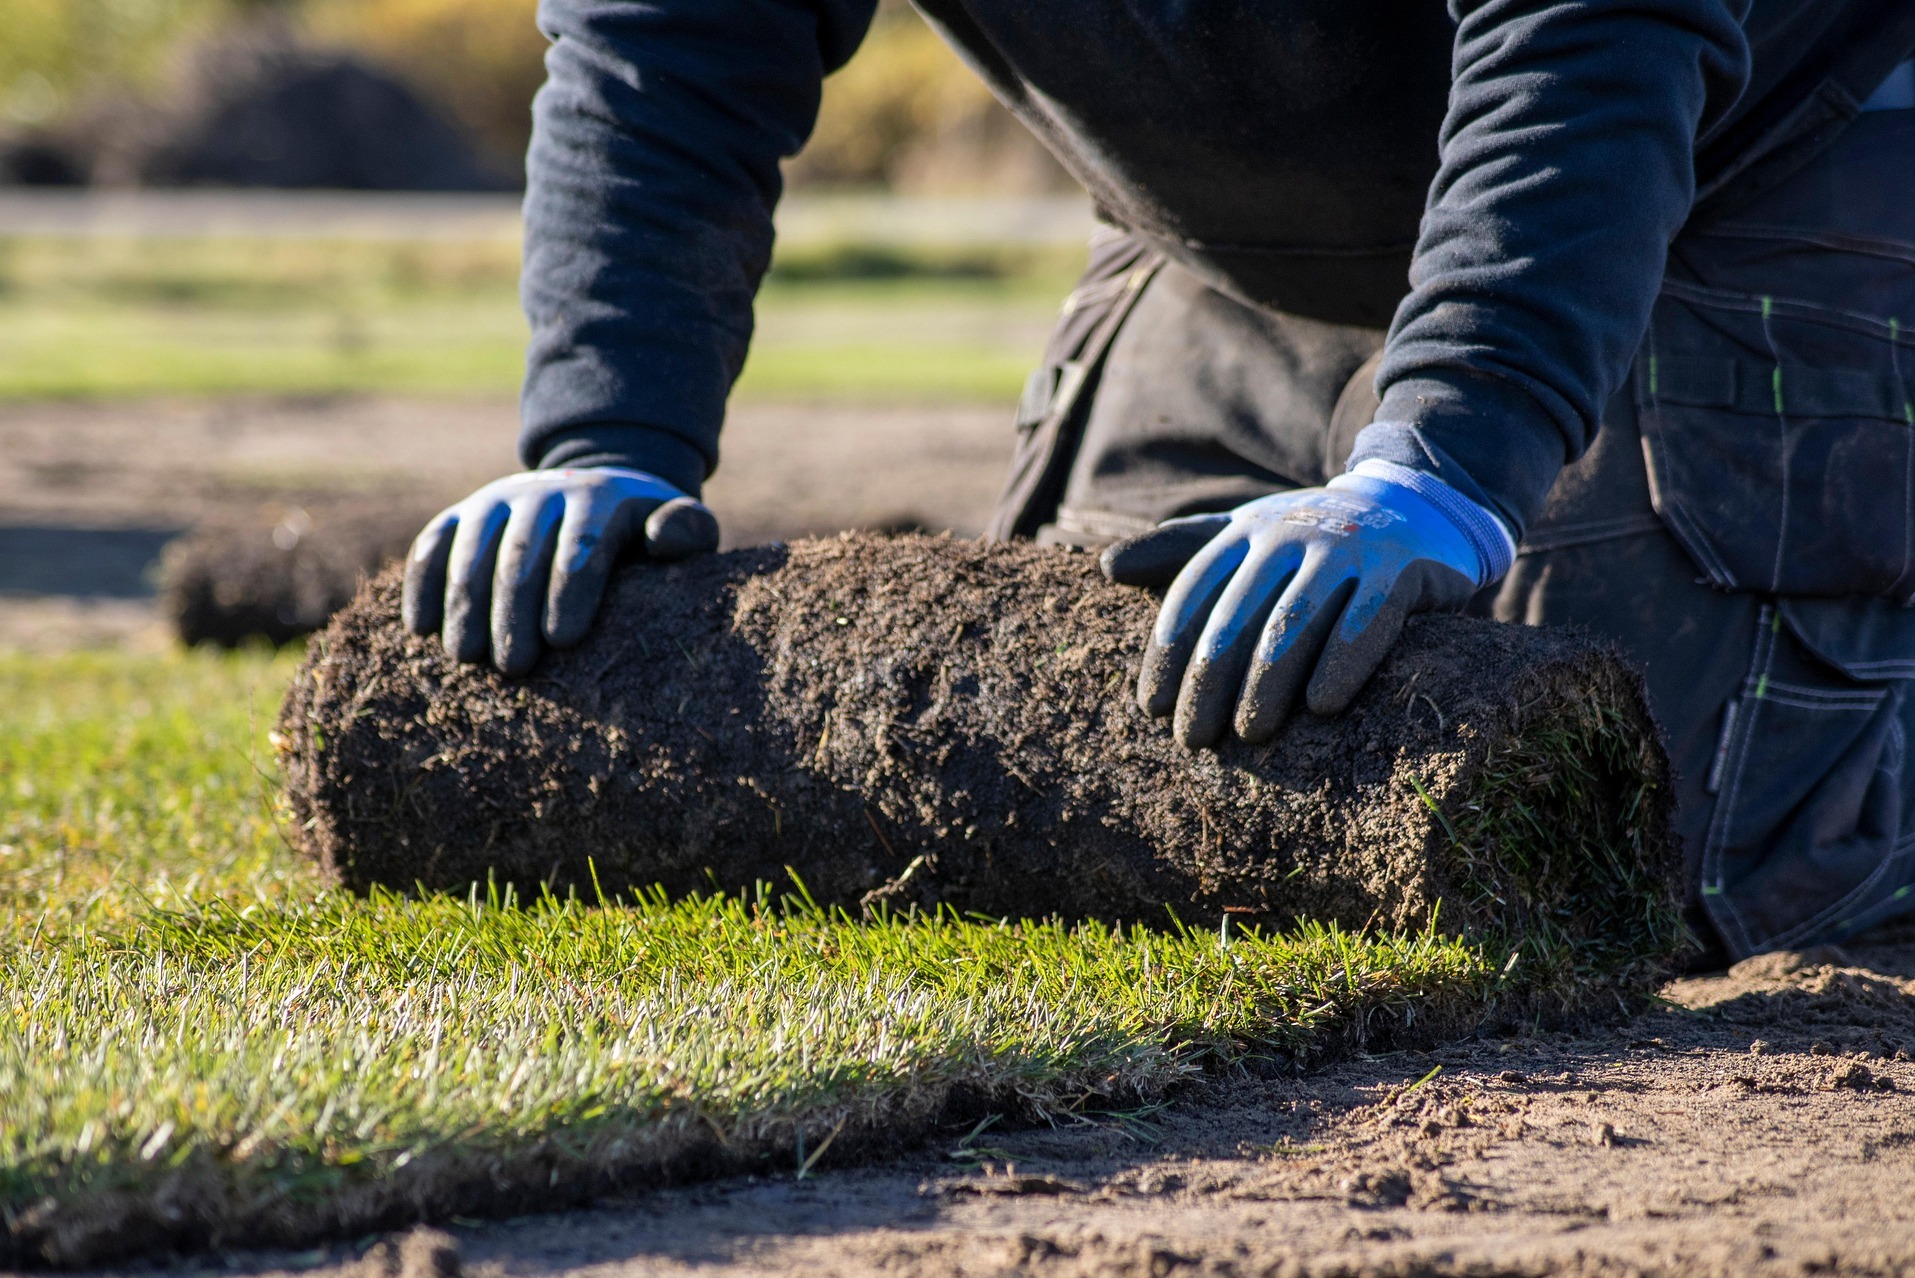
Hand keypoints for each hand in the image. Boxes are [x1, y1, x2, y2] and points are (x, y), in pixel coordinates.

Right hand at [404, 467, 719, 675]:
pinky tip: (420, 628)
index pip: (584, 541)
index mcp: (599, 499)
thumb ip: (688, 530)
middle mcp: (543, 493)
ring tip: (465, 657)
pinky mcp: (461, 515)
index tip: (563, 639)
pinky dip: (423, 581)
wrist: (597, 492)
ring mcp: (496, 501)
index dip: (572, 587)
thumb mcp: (682, 524)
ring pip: (472, 547)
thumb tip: (664, 539)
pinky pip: (433, 542)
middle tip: (514, 667)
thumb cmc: (644, 532)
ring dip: (464, 602)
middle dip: (514, 609)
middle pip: (522, 551)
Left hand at [1100, 462, 1513, 748]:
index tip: (1151, 708)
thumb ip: (1181, 550)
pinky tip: (1320, 707)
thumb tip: (1106, 568)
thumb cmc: (1314, 541)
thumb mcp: (1247, 536)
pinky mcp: (1402, 570)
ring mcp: (1349, 549)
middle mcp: (1292, 534)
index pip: (1193, 593)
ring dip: (1266, 682)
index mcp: (1248, 532)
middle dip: (1209, 681)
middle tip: (1193, 738)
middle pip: (1237, 615)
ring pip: (1294, 621)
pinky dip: (1342, 663)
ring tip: (1248, 736)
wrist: (1418, 511)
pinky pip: (1368, 621)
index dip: (1167, 652)